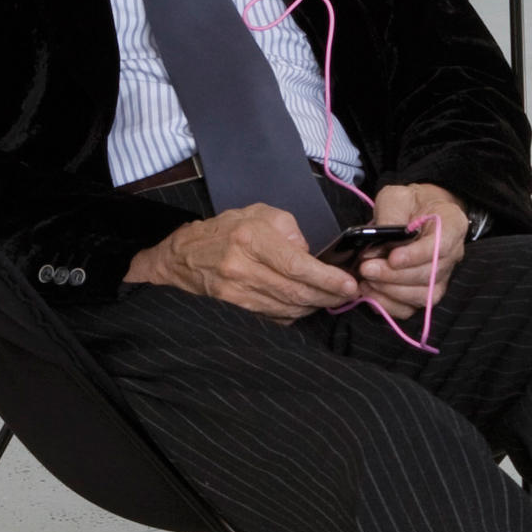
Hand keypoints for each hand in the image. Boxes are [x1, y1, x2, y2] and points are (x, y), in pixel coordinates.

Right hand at [122, 203, 357, 318]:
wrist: (183, 256)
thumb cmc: (227, 230)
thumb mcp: (259, 213)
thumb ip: (290, 229)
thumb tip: (310, 254)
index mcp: (250, 239)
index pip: (297, 265)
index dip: (326, 279)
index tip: (348, 284)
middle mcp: (242, 268)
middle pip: (296, 292)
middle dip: (328, 296)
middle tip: (347, 294)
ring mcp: (237, 293)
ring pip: (288, 309)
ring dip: (314, 306)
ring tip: (329, 298)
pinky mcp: (236, 310)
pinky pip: (275, 317)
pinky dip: (295, 313)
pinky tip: (304, 305)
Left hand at [356, 182, 471, 318]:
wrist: (417, 213)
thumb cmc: (409, 204)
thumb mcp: (397, 196)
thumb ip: (390, 215)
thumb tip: (377, 245)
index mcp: (452, 226)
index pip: (441, 247)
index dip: (416, 256)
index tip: (392, 257)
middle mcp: (452, 255)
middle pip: (429, 275)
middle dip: (394, 275)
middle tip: (367, 268)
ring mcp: (441, 277)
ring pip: (422, 295)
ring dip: (391, 291)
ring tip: (366, 280)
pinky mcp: (426, 292)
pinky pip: (412, 308)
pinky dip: (389, 304)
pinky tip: (370, 293)